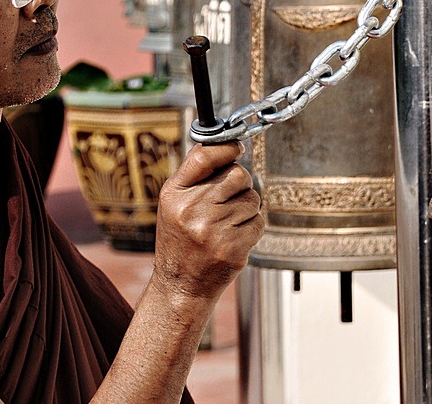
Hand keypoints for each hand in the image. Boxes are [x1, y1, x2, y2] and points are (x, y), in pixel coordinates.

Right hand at [152, 142, 264, 300]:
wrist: (180, 286)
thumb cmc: (180, 241)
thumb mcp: (174, 204)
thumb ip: (196, 175)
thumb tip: (227, 145)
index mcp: (174, 195)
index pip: (204, 156)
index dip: (227, 148)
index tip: (237, 148)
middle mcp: (192, 209)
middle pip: (238, 175)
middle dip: (240, 184)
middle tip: (229, 200)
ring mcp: (213, 230)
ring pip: (252, 199)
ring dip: (246, 209)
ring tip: (227, 223)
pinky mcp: (233, 247)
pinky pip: (258, 222)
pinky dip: (252, 228)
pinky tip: (234, 237)